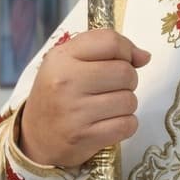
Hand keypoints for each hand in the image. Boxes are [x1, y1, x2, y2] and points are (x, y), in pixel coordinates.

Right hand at [18, 30, 150, 168]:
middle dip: (127, 81)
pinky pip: (128, 124)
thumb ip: (105, 50)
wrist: (36, 137)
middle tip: (111, 89)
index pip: (110, 41)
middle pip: (126, 73)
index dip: (126, 50)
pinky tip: (108, 123)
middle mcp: (66, 82)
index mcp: (61, 58)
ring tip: (106, 107)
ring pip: (130, 100)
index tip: (123, 60)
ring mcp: (75, 111)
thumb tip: (144, 56)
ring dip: (125, 105)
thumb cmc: (57, 95)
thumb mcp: (69, 62)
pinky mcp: (85, 136)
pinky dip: (125, 125)